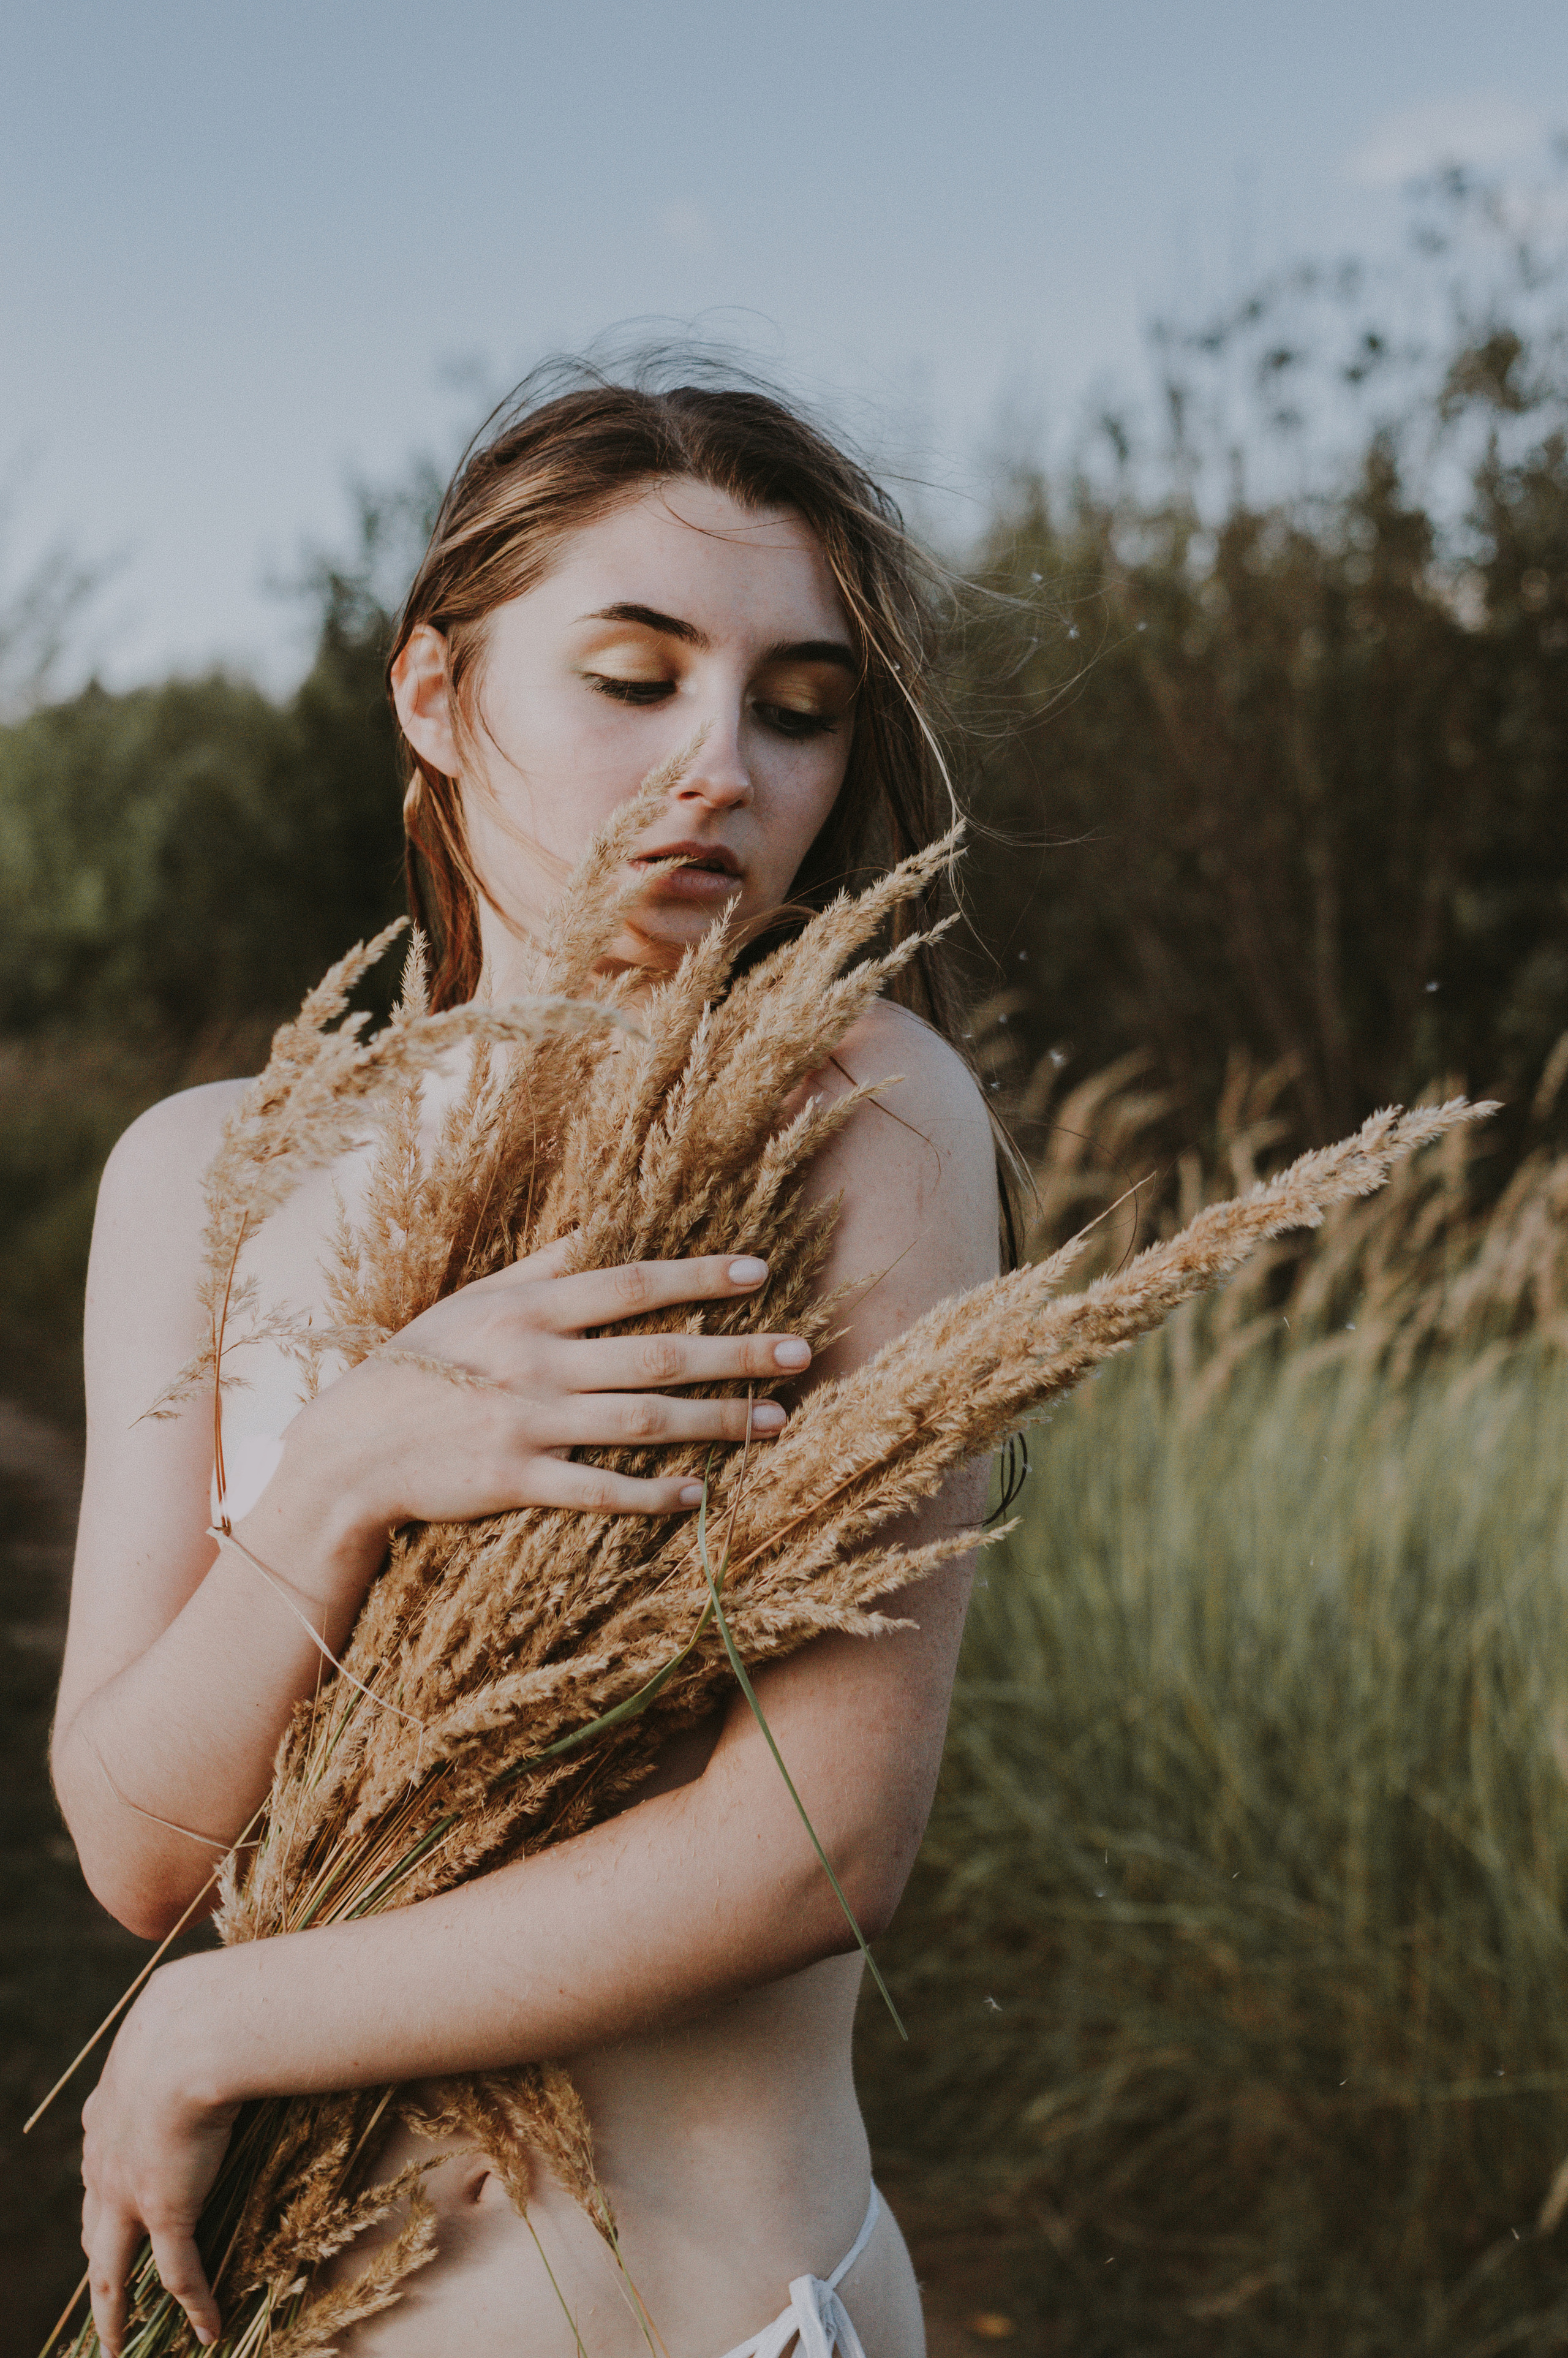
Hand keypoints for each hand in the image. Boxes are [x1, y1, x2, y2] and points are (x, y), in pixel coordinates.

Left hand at [80, 1961, 238, 2352]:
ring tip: (115, 2338)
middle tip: (103, 2286)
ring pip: (112, 2265)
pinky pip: (179, 2271)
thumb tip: (229, 1997)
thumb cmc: (196, 2012)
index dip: (103, 2191)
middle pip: (93, 2224)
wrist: (192, 2032)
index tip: (110, 2204)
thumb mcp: (178, 2020)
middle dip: (98, 2257)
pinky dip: (194, 2304)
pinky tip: (207, 2330)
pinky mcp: (165, 2210)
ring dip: (113, 2306)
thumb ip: (193, 2027)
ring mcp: (129, 2191)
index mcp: (107, 2111)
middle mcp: (105, 2159)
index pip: (98, 2164)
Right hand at [264, 1241, 809, 1555]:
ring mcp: (526, 1423)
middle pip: (657, 1354)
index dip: (698, 1275)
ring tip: (775, 1421)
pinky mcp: (514, 1481)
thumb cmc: (416, 1367)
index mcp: (527, 1310)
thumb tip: (596, 1231)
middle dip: (735, 1353)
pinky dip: (649, 1494)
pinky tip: (699, 1494)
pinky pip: (596, 1489)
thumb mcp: (471, 1302)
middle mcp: (535, 1362)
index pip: (632, 1284)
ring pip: (642, 1422)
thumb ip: (539, 1270)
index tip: (760, 1269)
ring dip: (714, 1422)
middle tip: (801, 1353)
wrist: (349, 1449)